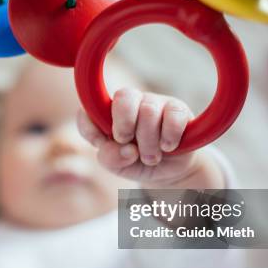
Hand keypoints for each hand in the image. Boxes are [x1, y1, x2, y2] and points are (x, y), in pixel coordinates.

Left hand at [78, 88, 199, 184]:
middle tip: (127, 143)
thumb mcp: (118, 165)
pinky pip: (173, 115)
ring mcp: (154, 102)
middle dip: (124, 124)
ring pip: (149, 111)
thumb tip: (127, 149)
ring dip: (149, 142)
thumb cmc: (136, 162)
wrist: (167, 171)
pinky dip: (169, 136)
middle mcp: (130, 103)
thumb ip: (110, 157)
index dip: (92, 127)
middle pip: (124, 96)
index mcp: (107, 113)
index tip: (100, 144)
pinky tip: (168, 147)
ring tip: (151, 157)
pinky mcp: (178, 108)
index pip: (90, 109)